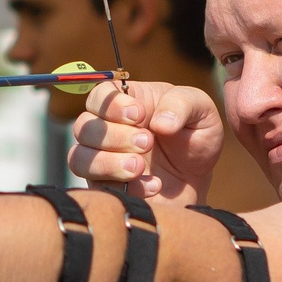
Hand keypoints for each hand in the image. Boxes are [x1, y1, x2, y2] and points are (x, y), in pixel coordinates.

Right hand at [70, 78, 222, 205]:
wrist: (197, 182)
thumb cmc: (196, 139)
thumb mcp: (202, 113)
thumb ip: (182, 104)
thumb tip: (160, 123)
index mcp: (127, 102)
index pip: (99, 94)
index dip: (112, 104)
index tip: (139, 115)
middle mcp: (107, 127)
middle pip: (84, 126)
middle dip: (114, 135)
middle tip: (148, 142)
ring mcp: (101, 158)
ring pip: (79, 157)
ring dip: (108, 163)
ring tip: (140, 167)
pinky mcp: (104, 185)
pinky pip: (97, 186)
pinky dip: (125, 187)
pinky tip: (153, 186)